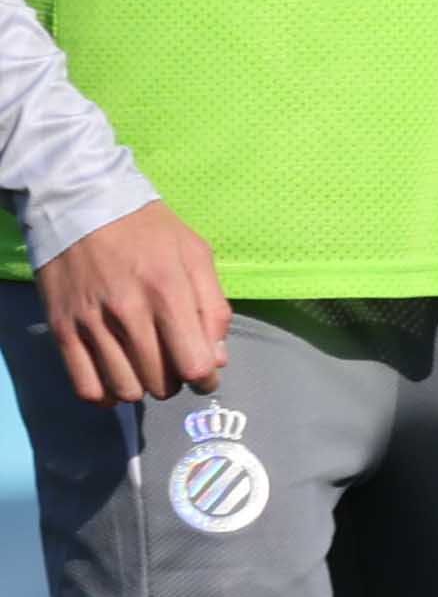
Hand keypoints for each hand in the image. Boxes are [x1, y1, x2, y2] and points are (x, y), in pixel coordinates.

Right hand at [35, 200, 226, 404]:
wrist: (78, 203)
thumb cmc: (147, 228)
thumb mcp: (195, 254)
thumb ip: (213, 307)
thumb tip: (217, 359)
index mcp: (168, 292)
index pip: (194, 365)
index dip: (206, 378)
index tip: (205, 373)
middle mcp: (128, 312)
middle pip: (161, 383)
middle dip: (176, 381)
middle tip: (172, 363)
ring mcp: (91, 323)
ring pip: (127, 389)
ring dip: (143, 387)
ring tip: (144, 366)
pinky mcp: (62, 329)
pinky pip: (86, 386)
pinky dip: (106, 393)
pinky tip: (115, 377)